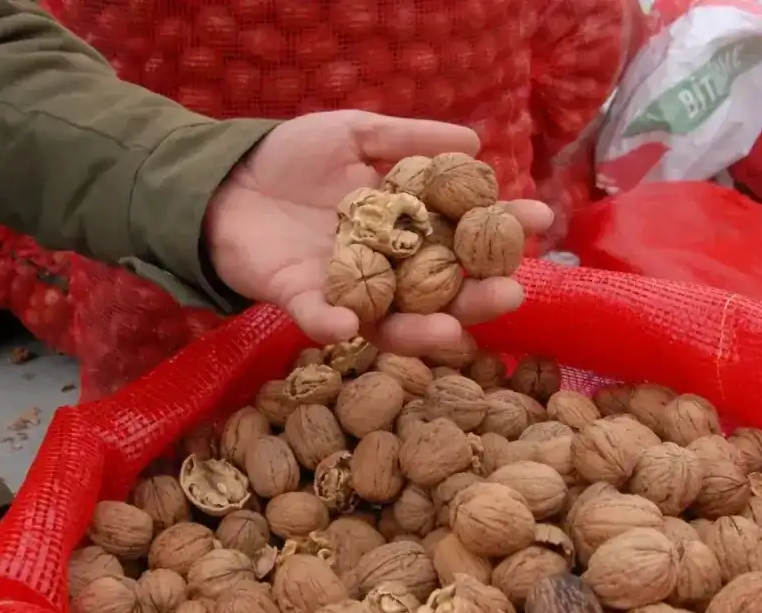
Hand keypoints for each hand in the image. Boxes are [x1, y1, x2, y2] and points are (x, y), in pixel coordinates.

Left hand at [202, 110, 552, 355]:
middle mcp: (383, 267)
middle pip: (439, 291)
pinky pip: (320, 319)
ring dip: (422, 331)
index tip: (539, 219)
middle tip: (511, 293)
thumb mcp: (353, 133)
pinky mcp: (299, 300)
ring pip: (391, 320)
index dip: (500, 229)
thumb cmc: (289, 157)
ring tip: (453, 332)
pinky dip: (333, 325)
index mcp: (402, 228)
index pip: (462, 235)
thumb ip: (408, 138)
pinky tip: (350, 326)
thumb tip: (475, 143)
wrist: (222, 178)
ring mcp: (346, 289)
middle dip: (477, 296)